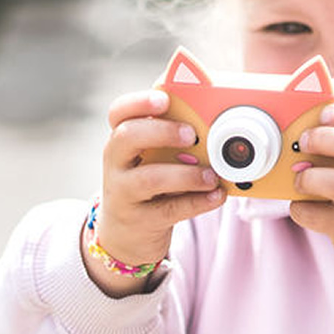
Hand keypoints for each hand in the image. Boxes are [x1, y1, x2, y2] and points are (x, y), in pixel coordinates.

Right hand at [85, 88, 226, 296]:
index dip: (138, 102)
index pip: (119, 113)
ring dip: (185, 174)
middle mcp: (116, 163)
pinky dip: (196, 202)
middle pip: (126, 137)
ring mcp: (123, 193)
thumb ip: (174, 139)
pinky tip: (217, 195)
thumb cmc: (149, 184)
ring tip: (212, 175)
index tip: (164, 100)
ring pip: (148, 178)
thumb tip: (215, 122)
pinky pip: (168, 210)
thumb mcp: (154, 158)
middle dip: (161, 132)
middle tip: (192, 135)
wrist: (126, 233)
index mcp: (122, 139)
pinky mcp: (139, 221)